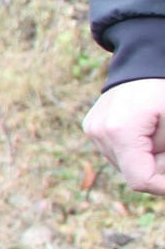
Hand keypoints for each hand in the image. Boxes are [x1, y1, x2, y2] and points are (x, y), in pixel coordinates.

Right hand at [84, 78, 164, 193]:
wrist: (142, 62)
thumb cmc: (163, 91)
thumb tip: (160, 179)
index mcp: (119, 131)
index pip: (140, 180)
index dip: (162, 186)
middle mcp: (99, 133)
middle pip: (132, 172)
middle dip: (156, 166)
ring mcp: (92, 129)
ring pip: (123, 163)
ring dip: (144, 157)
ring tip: (155, 132)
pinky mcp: (91, 126)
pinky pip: (116, 150)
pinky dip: (133, 148)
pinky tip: (142, 130)